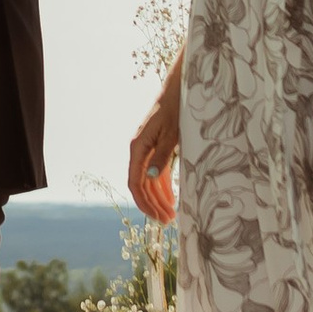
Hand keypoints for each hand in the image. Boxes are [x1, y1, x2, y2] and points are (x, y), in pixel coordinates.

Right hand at [128, 81, 179, 223]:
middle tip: (168, 221)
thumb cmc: (174, 109)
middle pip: (142, 185)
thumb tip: (150, 177)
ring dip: (158, 198)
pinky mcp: (155, 148)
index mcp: (138, 148)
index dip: (145, 202)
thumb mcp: (170, 134)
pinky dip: (162, 186)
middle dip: (153, 205)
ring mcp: (146, 150)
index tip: (158, 217)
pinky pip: (155, 172)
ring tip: (171, 214)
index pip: (136, 183)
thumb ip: (160, 156)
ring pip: (149, 181)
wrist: (177, 90)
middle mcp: (139, 151)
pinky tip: (170, 198)